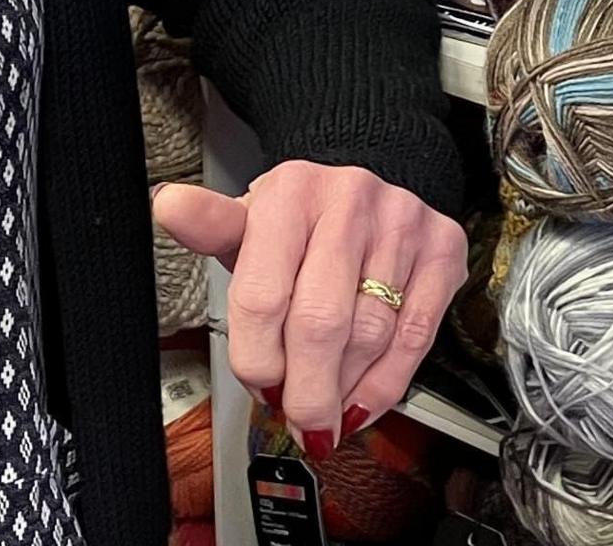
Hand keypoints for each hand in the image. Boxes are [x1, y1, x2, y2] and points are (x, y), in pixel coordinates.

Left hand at [155, 164, 466, 451]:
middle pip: (321, 322)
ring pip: (370, 333)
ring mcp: (401, 222)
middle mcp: (349, 200)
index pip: (262, 294)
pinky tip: (363, 401)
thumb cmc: (299, 224)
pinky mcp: (442, 248)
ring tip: (326, 410)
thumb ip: (209, 229)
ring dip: (344, 390)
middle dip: (306, 389)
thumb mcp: (248, 226)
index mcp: (289, 193)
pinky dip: (387, 382)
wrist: (365, 192)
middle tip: (298, 419)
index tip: (260, 386)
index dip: (258, 359)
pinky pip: (415, 335)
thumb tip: (171, 207)